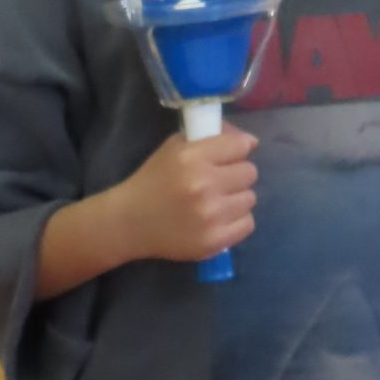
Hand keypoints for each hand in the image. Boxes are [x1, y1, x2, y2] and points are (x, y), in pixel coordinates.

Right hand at [112, 127, 258, 267]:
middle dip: (235, 175)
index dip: (236, 150)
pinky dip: (235, 221)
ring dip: (235, 199)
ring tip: (215, 203)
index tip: (228, 157)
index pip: (241, 145)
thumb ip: (210, 138)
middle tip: (218, 182)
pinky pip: (247, 224)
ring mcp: (211, 216)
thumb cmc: (153, 181)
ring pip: (250, 198)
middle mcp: (204, 185)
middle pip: (250, 172)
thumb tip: (249, 142)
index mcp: (192, 158)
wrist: (129, 222)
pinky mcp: (214, 241)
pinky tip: (217, 219)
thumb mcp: (174, 148)